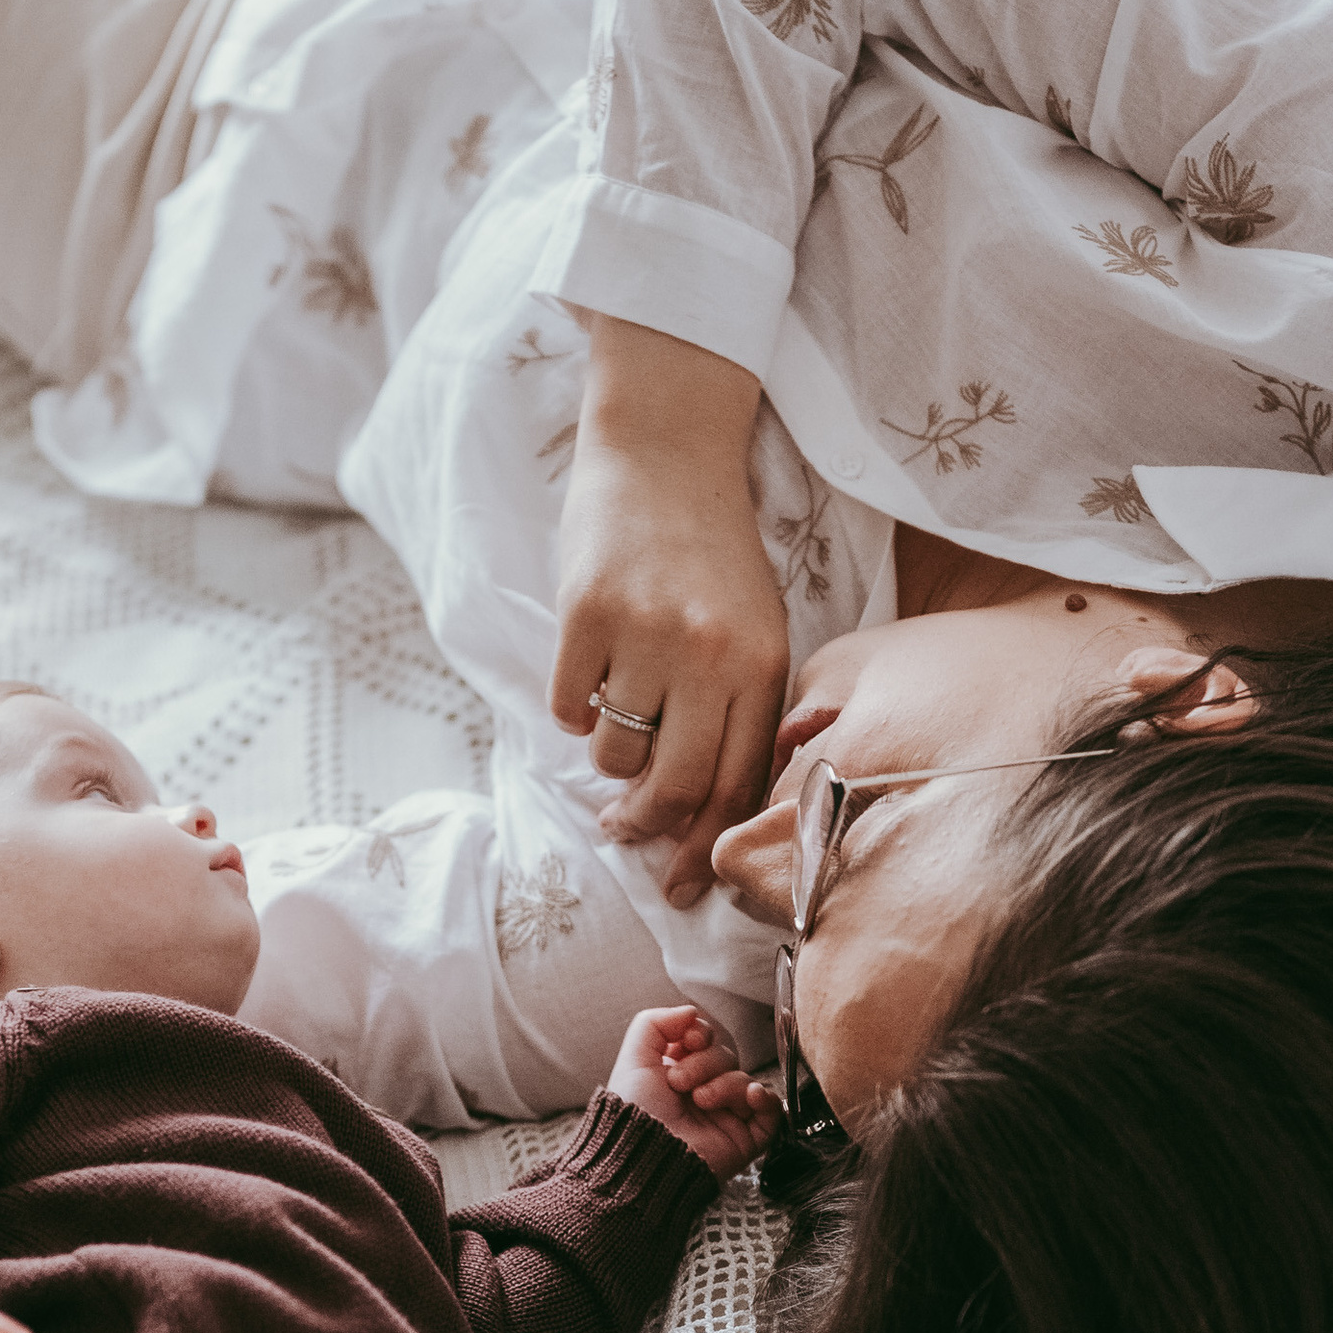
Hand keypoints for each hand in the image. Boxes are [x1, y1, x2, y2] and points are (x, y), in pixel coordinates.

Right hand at [549, 321, 789, 909]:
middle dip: (644, 825)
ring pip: (615, 751)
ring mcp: (647, 634)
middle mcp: (711, 656)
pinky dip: (572, 708)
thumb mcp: (754, 625)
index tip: (677, 882)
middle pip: (676, 785)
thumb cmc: (711, 549)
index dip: (703, 845)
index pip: (737, 783)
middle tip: (620, 829)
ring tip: (612, 717)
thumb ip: (741, 709)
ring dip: (606, 756)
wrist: (666, 449)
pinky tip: (587, 675)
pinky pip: (570, 704)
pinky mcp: (588, 613)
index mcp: (762, 664)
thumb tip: (698, 810)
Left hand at [607, 1005, 781, 1179]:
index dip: (702, 1034)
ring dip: (725, 1084)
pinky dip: (766, 1099)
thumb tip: (691, 1012)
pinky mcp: (744, 1138)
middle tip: (681, 1083)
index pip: (707, 1040)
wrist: (644, 1154)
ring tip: (701, 1101)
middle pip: (727, 1057)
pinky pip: (772, 1112)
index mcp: (679, 1074)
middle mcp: (703, 1092)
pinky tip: (750, 1096)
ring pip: (746, 1080)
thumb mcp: (634, 1058)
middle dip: (706, 1063)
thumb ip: (655, 1023)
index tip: (688, 1042)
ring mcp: (725, 1116)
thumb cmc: (633, 1113)